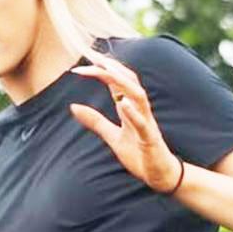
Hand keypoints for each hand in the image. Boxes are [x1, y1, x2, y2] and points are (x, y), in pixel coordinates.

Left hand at [69, 48, 181, 192]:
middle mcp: (141, 110)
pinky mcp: (150, 138)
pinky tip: (122, 102)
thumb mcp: (112, 137)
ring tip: (105, 70)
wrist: (159, 175)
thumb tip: (72, 107)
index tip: (86, 59)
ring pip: (138, 95)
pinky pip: (143, 123)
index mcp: (131, 108)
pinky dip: (133, 112)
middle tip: (92, 57)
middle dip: (111, 67)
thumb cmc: (139, 154)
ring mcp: (147, 122)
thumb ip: (95, 121)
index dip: (103, 68)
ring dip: (122, 82)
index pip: (117, 82)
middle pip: (128, 81)